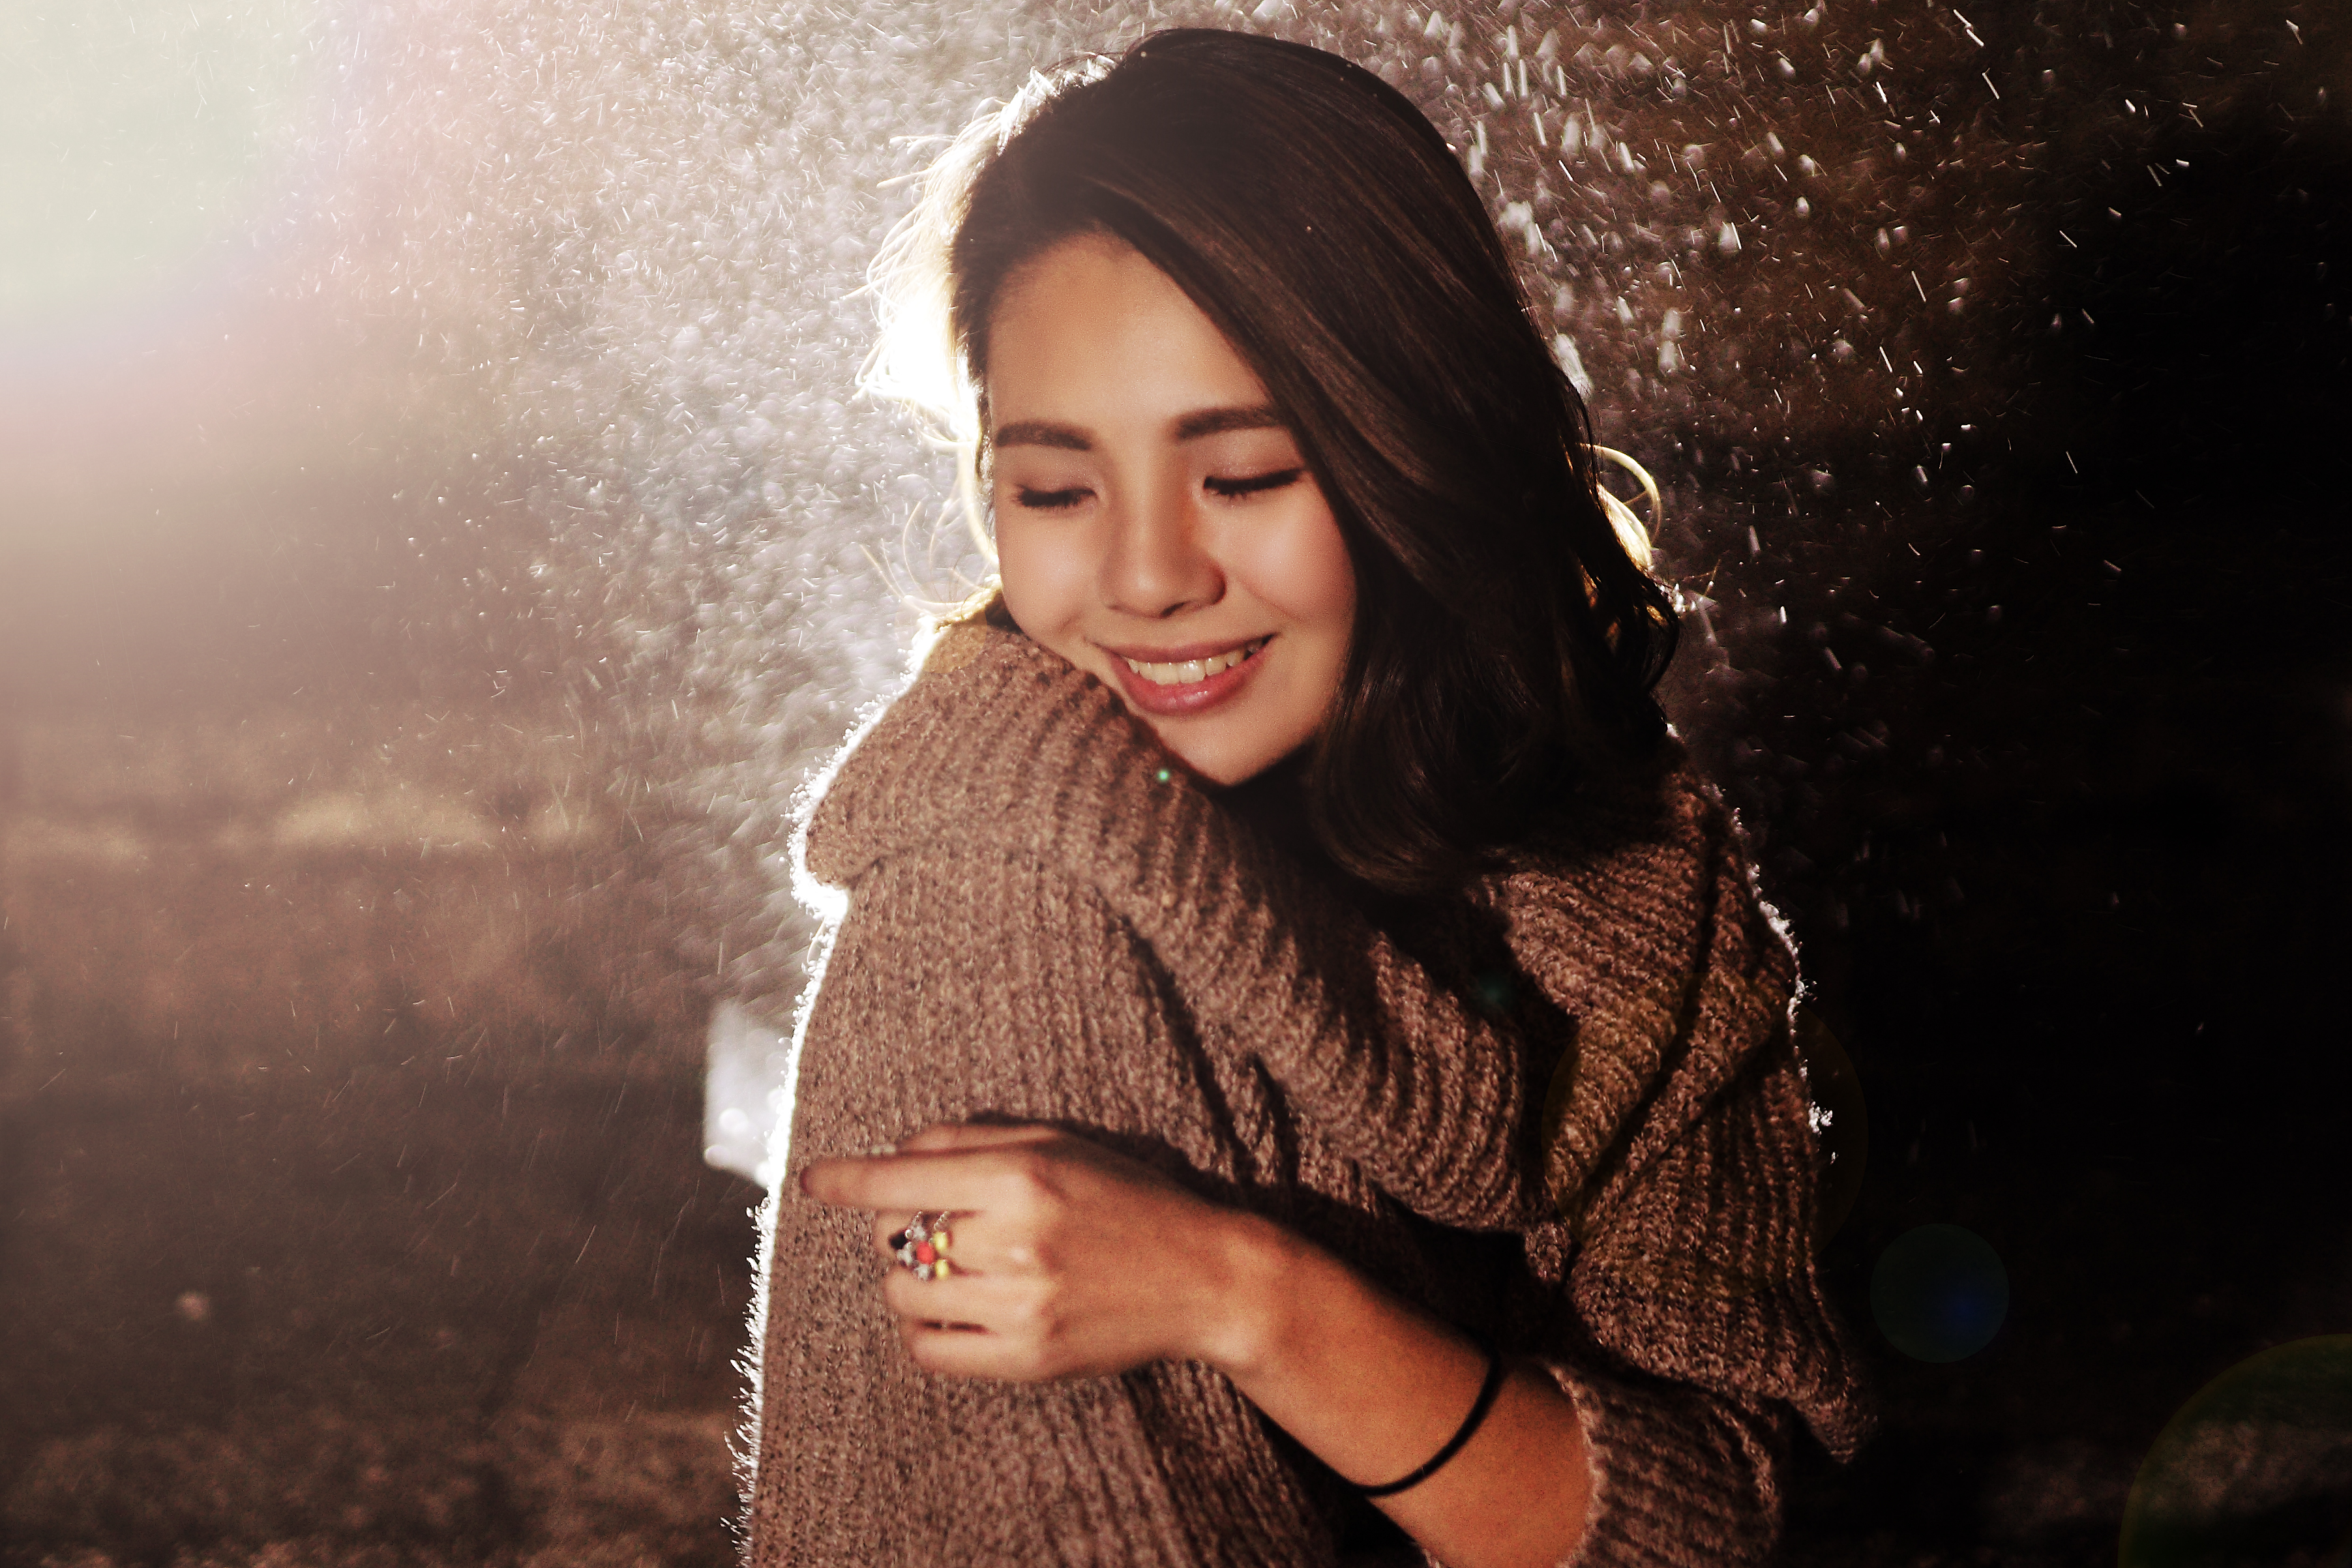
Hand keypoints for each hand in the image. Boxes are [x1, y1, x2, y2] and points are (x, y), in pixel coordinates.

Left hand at [798, 1122, 1252, 1380]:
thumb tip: (897, 1152)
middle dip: (900, 1228)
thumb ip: (973, 1140)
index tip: (813, 1179)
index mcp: (1022, 1176)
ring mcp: (1021, 1305)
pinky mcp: (1028, 1360)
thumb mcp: (1059, 1144)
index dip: (846, 1179)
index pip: (901, 1178)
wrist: (1202, 1277)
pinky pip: (930, 1353)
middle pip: (897, 1237)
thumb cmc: (1128, 1198)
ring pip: (903, 1296)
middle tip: (938, 1225)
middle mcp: (1016, 1239)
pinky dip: (924, 1333)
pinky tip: (954, 1313)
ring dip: (909, 1281)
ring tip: (950, 1271)